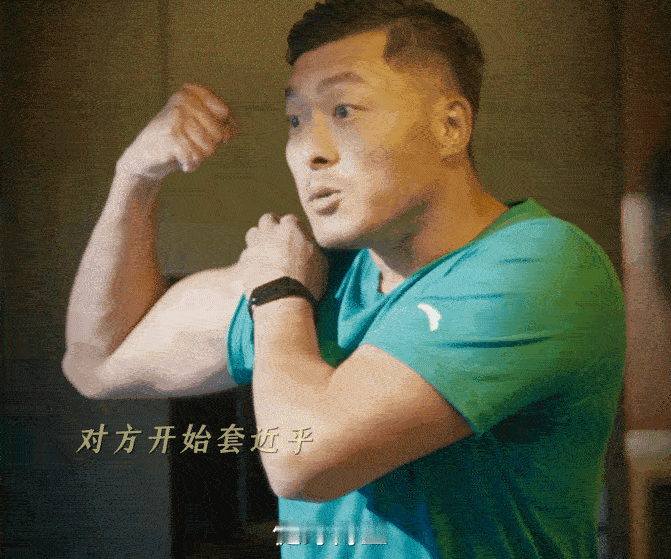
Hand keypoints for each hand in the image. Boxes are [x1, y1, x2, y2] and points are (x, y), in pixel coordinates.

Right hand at [116, 83, 236, 181]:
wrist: (144, 156)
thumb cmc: (178, 141)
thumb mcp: (200, 128)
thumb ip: (220, 125)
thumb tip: (233, 132)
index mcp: (191, 93)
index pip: (224, 113)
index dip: (221, 130)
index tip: (205, 133)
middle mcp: (183, 101)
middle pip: (219, 134)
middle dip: (208, 147)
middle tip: (189, 144)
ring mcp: (175, 118)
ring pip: (209, 149)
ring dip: (199, 157)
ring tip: (183, 151)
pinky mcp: (170, 136)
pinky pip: (196, 159)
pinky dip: (189, 165)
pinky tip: (178, 160)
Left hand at [239, 213, 328, 301]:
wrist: (282, 302)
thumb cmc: (307, 282)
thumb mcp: (322, 262)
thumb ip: (313, 247)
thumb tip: (311, 245)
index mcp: (291, 228)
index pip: (291, 219)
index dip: (294, 230)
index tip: (297, 240)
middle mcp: (270, 232)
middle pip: (268, 219)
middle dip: (273, 227)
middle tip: (280, 241)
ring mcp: (255, 245)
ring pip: (253, 233)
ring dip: (260, 239)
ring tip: (268, 253)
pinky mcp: (244, 260)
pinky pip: (247, 254)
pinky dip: (252, 259)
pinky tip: (260, 269)